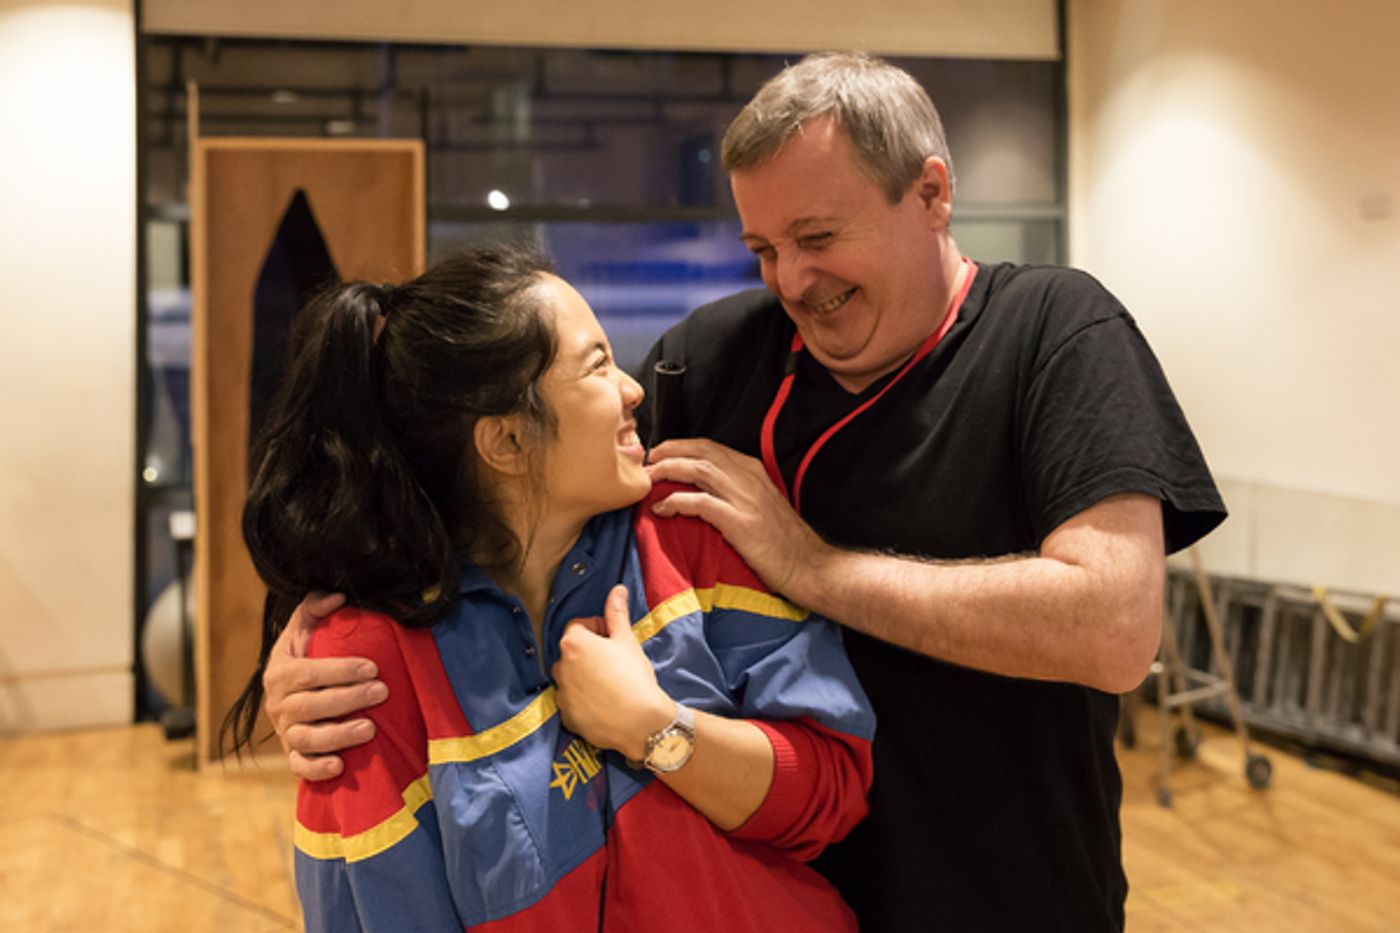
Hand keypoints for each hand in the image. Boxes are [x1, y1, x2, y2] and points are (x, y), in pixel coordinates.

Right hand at [262, 591, 386, 779]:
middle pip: (310, 706)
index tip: (372, 667)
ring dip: (338, 736)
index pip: (307, 672)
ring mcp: (285, 732)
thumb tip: (338, 596)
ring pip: (307, 739)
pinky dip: (317, 769)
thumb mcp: (303, 630)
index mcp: (280, 673)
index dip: (339, 670)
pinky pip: (300, 767)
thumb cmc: (305, 657)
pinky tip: (340, 765)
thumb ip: (314, 608)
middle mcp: (278, 705)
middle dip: (348, 699)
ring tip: (370, 728)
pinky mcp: (294, 755)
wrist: (291, 695)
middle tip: (382, 691)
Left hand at [552, 585, 672, 759]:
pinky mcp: (567, 717)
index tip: (614, 639)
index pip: (579, 625)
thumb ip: (617, 613)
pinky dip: (584, 700)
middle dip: (590, 653)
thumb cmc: (633, 676)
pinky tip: (605, 704)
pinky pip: (573, 702)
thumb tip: (617, 589)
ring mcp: (561, 695)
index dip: (599, 629)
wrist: (640, 721)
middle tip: (614, 661)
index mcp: (572, 643)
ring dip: (584, 676)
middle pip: (573, 652)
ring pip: (571, 678)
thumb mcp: (627, 640)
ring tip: (610, 684)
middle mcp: (560, 668)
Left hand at [645, 438, 832, 601]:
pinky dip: (676, 502)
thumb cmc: (784, 542)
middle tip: (646, 461)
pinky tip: (662, 509)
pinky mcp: (740, 522)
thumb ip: (737, 492)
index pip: (710, 447)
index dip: (681, 447)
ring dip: (667, 471)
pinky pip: (700, 503)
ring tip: (648, 479)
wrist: (808, 566)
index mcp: (754, 471)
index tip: (660, 455)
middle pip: (701, 452)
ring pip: (698, 470)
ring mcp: (746, 499)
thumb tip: (703, 491)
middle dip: (669, 452)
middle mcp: (749, 478)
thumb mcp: (762, 506)